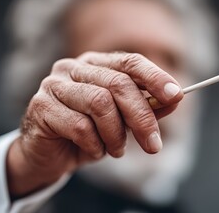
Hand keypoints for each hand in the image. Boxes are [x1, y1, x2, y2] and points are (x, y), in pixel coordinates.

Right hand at [6, 51, 183, 197]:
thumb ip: (147, 107)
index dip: (155, 77)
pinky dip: (95, 144)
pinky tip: (94, 150)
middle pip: (119, 84)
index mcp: (97, 64)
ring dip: (116, 134)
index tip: (177, 95)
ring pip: (100, 104)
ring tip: (116, 149)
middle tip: (153, 145)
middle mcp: (74, 67)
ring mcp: (54, 85)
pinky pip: (80, 126)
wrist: (50, 156)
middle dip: (142, 117)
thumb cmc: (90, 134)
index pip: (130, 62)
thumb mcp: (123, 121)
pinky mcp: (41, 107)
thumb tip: (176, 98)